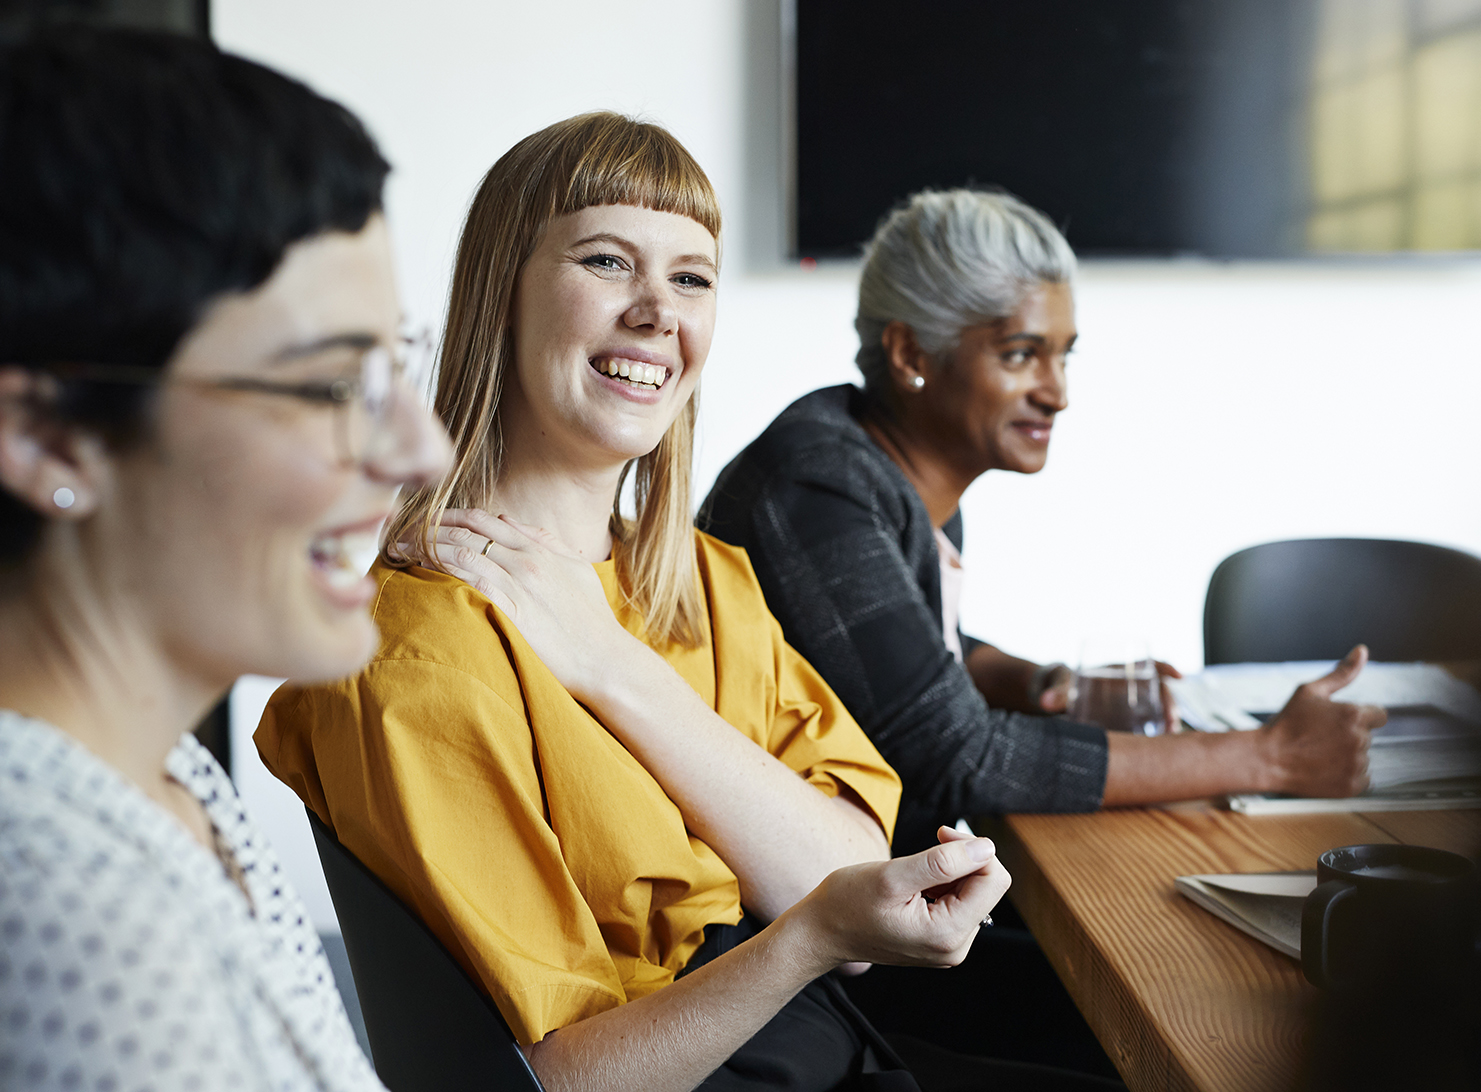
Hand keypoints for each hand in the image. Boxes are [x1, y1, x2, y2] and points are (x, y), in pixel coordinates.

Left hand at [419, 508, 643, 700]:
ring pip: (460, 549)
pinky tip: (419, 567)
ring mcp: (518, 582)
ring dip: (423, 544)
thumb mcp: (576, 570)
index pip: (483, 519)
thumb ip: (545, 541)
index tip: (424, 521)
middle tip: (398, 532)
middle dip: (426, 526)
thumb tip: (510, 522)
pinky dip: (440, 565)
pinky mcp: (510, 607)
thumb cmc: (592, 622)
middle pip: (465, 530)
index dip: (448, 515)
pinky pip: (467, 576)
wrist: (605, 659)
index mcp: (539, 548)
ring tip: (397, 548)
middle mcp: (526, 559)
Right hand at [790, 826, 1009, 972]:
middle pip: (987, 887)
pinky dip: (942, 885)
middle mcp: (955, 947)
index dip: (973, 848)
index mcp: (947, 934)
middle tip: (926, 847)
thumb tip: (985, 847)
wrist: (822, 931)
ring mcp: (948, 947)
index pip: (994, 881)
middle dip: (961, 859)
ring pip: (973, 892)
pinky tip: (915, 886)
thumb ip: (943, 862)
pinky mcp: (941, 940)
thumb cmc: (847, 903)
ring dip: (950, 872)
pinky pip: (958, 903)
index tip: (940, 835)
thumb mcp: (892, 876)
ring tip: (913, 873)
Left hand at [1040, 660, 1183, 732]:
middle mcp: (1135, 686)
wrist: (1062, 700)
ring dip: (1169, 724)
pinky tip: (1161, 753)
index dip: (1167, 668)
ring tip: (1168, 741)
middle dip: (1171, 706)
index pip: (1151, 664)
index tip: (1179, 676)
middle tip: (1171, 725)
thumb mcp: (1064, 686)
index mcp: (1122, 670)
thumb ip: (1057, 693)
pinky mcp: (1134, 722)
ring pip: (1161, 712)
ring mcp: (1137, 705)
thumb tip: (1044, 702)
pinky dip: (1160, 738)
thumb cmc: (1067, 686)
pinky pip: (1152, 728)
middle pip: (1162, 692)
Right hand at [1257, 645, 1386, 796]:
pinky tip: (1325, 769)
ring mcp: (1356, 765)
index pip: (1379, 715)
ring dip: (1347, 756)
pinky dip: (1347, 775)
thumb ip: (1342, 673)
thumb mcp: (1310, 691)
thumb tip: (1362, 651)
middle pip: (1367, 736)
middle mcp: (1360, 740)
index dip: (1359, 717)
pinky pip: (1362, 779)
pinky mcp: (1351, 786)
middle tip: (1320, 738)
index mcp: (1354, 714)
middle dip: (1348, 736)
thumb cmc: (1287, 723)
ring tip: (1319, 754)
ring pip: (1363, 757)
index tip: (1337, 723)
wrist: (1267, 758)